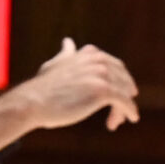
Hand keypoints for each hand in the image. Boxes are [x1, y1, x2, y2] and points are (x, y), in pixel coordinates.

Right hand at [19, 38, 140, 131]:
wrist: (33, 102)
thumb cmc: (42, 88)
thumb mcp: (55, 65)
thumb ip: (66, 55)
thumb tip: (68, 42)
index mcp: (89, 53)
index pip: (116, 67)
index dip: (119, 82)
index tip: (120, 94)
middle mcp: (97, 60)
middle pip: (123, 80)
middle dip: (124, 95)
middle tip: (121, 111)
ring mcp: (101, 74)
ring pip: (124, 93)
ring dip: (123, 108)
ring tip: (116, 121)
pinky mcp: (103, 91)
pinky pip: (125, 102)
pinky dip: (130, 111)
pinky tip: (132, 119)